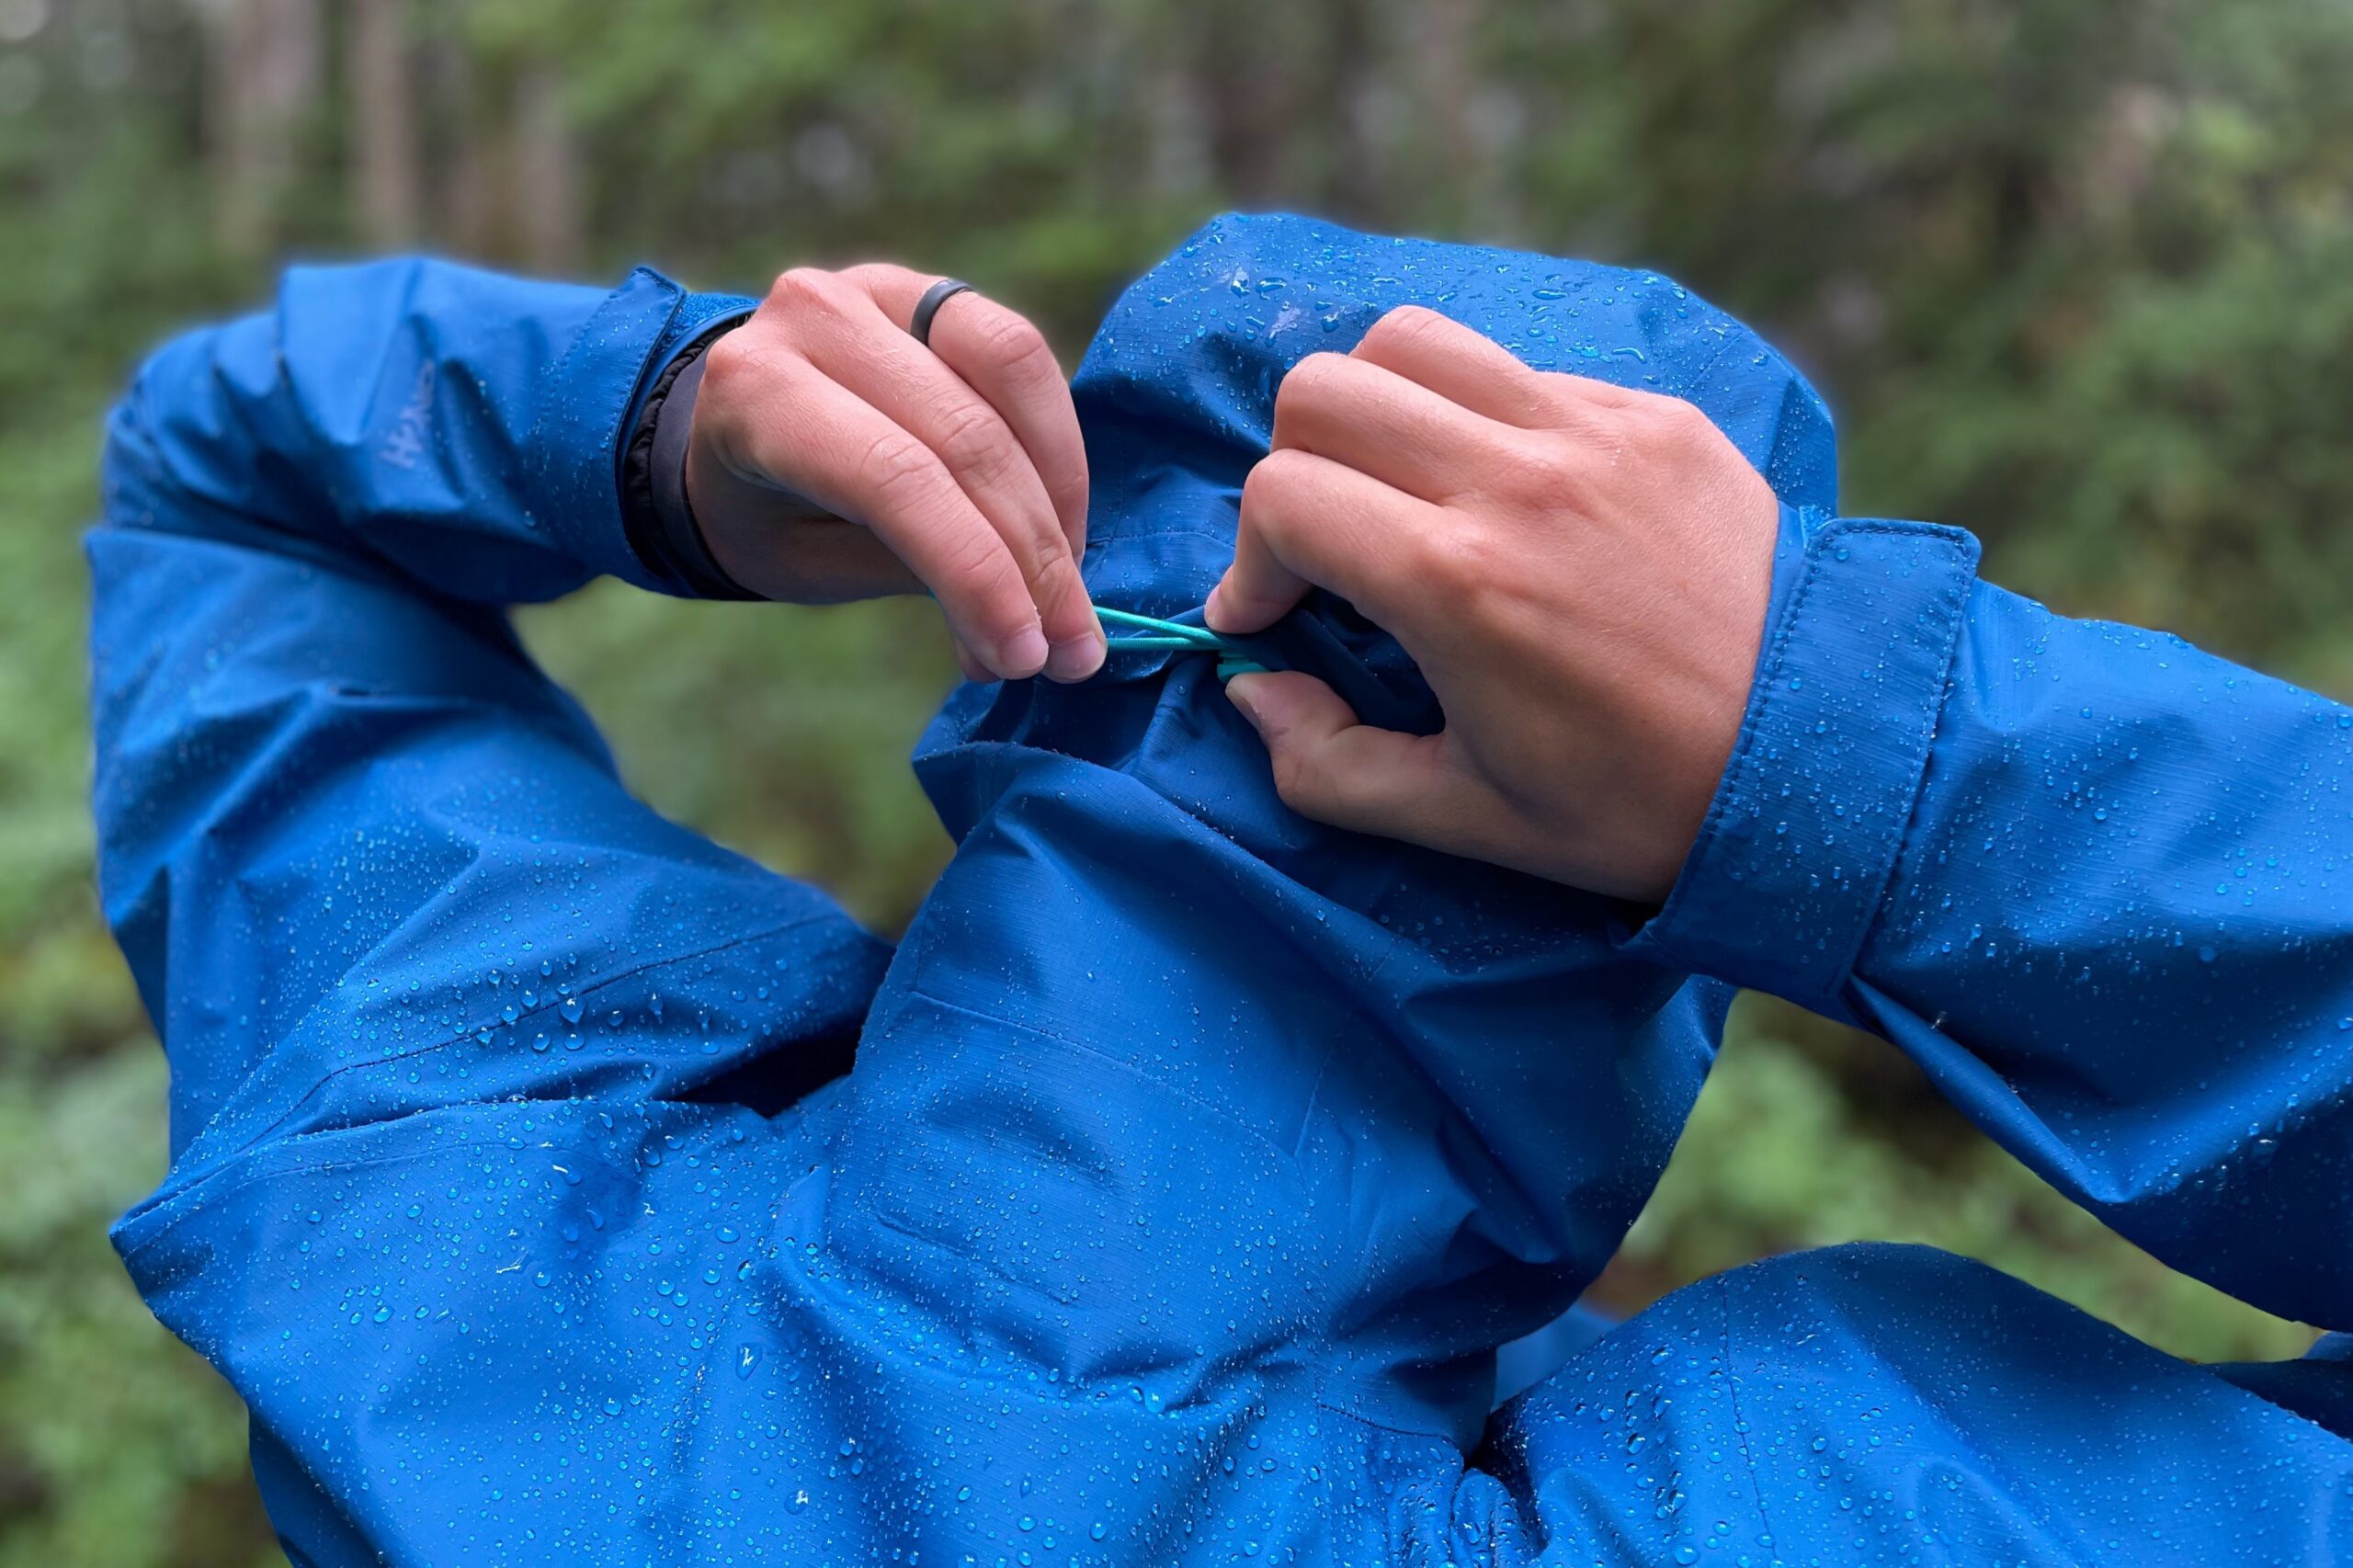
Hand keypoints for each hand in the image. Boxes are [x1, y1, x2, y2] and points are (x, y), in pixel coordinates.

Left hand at [687, 264, 1102, 682]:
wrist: (734, 431)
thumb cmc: (768, 516)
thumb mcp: (814, 564)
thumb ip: (919, 577)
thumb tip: (1029, 643)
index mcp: (757, 389)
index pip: (896, 479)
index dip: (977, 572)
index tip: (1026, 657)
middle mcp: (815, 315)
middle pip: (966, 436)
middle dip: (1033, 555)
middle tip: (1069, 646)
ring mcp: (879, 287)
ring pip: (1010, 373)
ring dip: (1060, 495)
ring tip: (1065, 586)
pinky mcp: (933, 291)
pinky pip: (1022, 356)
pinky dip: (1055, 447)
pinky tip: (1059, 520)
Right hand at [1205, 307, 1779, 902]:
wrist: (1830, 756)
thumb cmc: (1642, 805)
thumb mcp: (1470, 822)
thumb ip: (1329, 764)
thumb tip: (1252, 689)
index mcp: (1457, 582)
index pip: (1283, 494)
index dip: (1248, 562)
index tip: (1271, 618)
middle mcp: (1517, 480)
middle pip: (1326, 389)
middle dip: (1292, 469)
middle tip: (1327, 551)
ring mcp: (1594, 433)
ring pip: (1416, 340)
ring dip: (1374, 409)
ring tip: (1399, 491)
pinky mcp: (1655, 418)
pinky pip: (1521, 373)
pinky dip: (1479, 420)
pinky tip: (1511, 502)